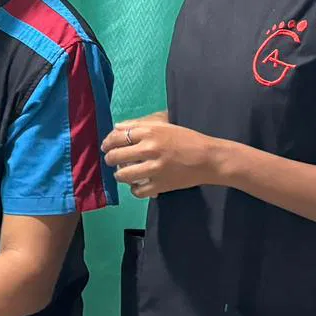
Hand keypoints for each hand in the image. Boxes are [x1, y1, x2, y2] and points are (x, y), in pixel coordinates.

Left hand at [101, 118, 224, 197]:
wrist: (208, 158)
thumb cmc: (186, 139)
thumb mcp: (163, 125)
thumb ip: (139, 125)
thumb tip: (117, 128)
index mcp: (149, 132)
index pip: (117, 136)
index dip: (108, 142)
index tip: (107, 146)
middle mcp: (149, 149)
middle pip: (115, 156)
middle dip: (110, 159)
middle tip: (113, 160)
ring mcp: (154, 168)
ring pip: (122, 175)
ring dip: (120, 175)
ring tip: (124, 173)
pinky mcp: (160, 185)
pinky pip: (137, 191)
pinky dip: (134, 189)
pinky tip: (137, 184)